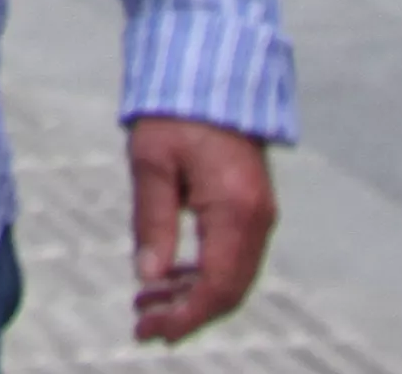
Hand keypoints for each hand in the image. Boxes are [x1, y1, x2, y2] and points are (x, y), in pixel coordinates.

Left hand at [128, 117, 278, 342]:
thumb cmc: (174, 109)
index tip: (148, 331)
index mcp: (234, 208)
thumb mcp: (151, 161)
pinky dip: (204, 275)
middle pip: (229, 290)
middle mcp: (258, 217)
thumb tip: (148, 279)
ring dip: (193, 297)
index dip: (184, 317)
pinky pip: (234, 257)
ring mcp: (260, 213)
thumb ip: (152, 221)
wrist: (211, 71)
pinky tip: (169, 277)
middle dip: (187, 315)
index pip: (216, 286)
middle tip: (141, 326)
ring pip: (234, 277)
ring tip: (146, 304)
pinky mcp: (253, 206)